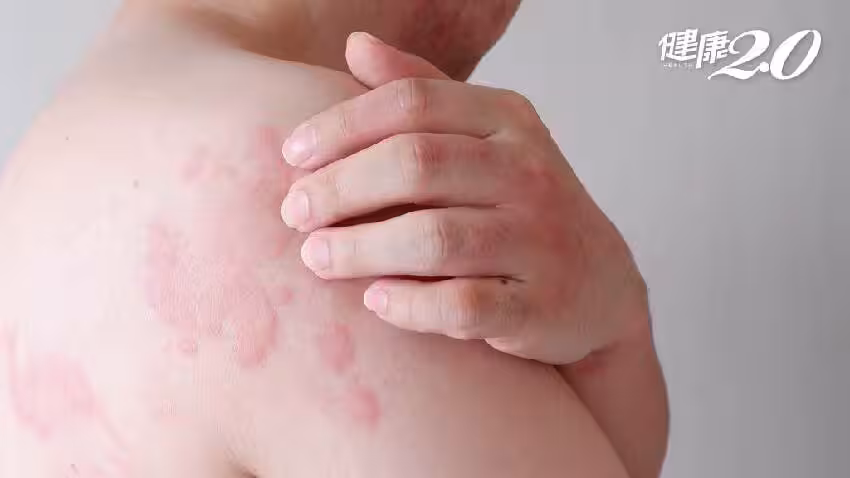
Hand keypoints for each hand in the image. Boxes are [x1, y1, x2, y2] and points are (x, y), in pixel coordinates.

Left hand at [279, 32, 650, 364]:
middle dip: (341, 188)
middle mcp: (530, 172)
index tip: (291, 155)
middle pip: (416, 164)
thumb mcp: (485, 136)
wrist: (598, 287)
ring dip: (361, 249)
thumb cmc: (520, 205)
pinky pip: (463, 305)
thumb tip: (354, 43)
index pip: (412, 103)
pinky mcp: (539, 307)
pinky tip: (374, 300)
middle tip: (293, 213)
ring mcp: (540, 241)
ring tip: (316, 258)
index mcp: (509, 120)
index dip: (342, 126)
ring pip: (435, 238)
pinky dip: (409, 304)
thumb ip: (421, 90)